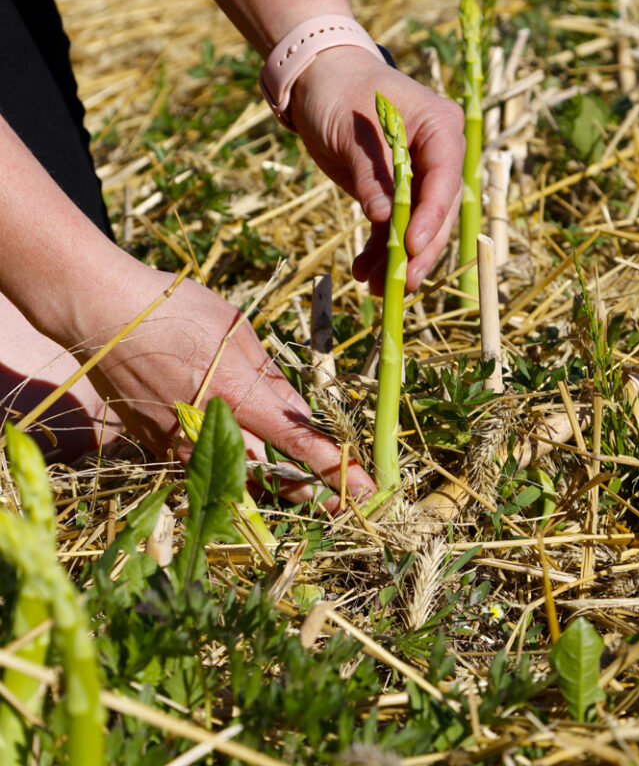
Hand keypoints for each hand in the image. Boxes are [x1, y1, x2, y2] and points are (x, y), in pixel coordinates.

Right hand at [77, 259, 374, 509]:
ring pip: (236, 482)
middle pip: (271, 478)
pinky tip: (246, 461)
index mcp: (237, 395)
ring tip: (304, 486)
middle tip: (341, 498)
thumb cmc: (174, 310)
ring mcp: (178, 443)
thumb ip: (270, 376)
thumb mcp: (236, 330)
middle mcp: (208, 429)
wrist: (103, 314)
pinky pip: (202, 467)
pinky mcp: (156, 445)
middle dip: (311, 491)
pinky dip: (230, 470)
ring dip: (274, 487)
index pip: (297, 445)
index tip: (367, 489)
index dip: (336, 470)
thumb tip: (300, 410)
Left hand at [290, 46, 464, 293]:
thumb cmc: (338, 92)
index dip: (432, 215)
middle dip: (419, 249)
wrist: (317, 82)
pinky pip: (393, 227)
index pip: (445, 176)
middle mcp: (437, 153)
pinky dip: (380, 251)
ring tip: (375, 287)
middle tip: (403, 282)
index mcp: (439, 126)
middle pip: (438, 209)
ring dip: (398, 259)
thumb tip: (385, 217)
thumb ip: (371, 174)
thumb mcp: (352, 131)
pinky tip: (363, 271)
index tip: (413, 246)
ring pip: (416, 225)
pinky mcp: (396, 192)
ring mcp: (418, 175)